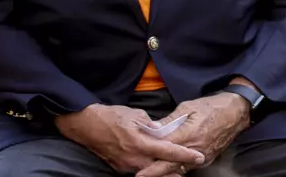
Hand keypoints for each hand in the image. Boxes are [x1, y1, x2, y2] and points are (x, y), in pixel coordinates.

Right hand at [52, 103, 205, 174]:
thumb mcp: (136, 114)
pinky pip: (139, 171)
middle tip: (190, 166)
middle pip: (161, 170)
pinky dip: (150, 170)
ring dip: (163, 171)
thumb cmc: (112, 117)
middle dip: (176, 169)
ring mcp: (126, 166)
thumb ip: (152, 124)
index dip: (185, 155)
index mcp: (141, 143)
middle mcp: (134, 158)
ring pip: (150, 173)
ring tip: (176, 168)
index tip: (199, 157)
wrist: (86, 125)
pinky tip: (156, 165)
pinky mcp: (119, 168)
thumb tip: (162, 129)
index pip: (168, 152)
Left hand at [135, 91, 252, 175]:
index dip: (150, 159)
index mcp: (189, 134)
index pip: (165, 151)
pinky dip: (177, 169)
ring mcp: (202, 156)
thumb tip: (152, 128)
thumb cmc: (212, 107)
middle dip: (154, 173)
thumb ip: (170, 120)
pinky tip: (168, 169)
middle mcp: (195, 149)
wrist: (236, 112)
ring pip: (179, 169)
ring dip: (165, 172)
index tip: (137, 165)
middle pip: (170, 166)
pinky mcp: (208, 159)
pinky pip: (189, 167)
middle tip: (140, 176)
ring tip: (150, 173)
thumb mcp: (188, 107)